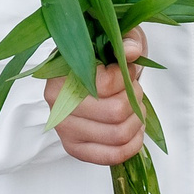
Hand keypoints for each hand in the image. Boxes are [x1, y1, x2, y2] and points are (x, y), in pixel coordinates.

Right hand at [48, 28, 147, 165]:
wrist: (88, 71)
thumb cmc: (102, 53)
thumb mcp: (115, 36)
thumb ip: (124, 39)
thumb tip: (130, 50)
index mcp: (61, 71)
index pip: (105, 84)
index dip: (126, 77)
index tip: (126, 68)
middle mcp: (56, 102)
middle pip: (115, 113)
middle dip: (135, 98)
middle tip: (133, 89)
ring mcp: (64, 128)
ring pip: (117, 135)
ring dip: (137, 120)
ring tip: (135, 107)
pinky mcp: (74, 148)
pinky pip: (110, 156)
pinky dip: (132, 145)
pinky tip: (134, 130)